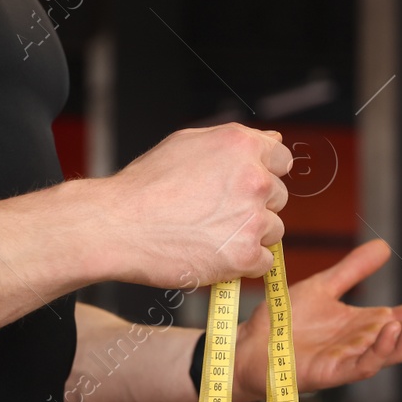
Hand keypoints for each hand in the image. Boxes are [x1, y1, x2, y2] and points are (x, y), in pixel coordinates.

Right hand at [98, 123, 291, 287]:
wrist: (118, 226)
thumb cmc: (145, 186)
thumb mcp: (187, 143)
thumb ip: (234, 142)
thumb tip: (273, 137)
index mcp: (242, 146)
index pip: (283, 159)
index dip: (265, 172)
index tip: (245, 185)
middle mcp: (255, 179)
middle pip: (278, 197)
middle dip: (254, 205)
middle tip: (213, 212)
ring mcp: (253, 219)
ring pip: (272, 230)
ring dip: (249, 235)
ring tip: (209, 234)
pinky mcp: (246, 255)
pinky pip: (263, 261)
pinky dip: (243, 263)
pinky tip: (213, 254)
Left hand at [234, 239, 401, 397]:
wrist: (248, 347)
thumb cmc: (282, 323)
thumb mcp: (323, 286)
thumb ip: (354, 270)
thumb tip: (385, 247)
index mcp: (369, 324)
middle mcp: (367, 344)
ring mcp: (353, 360)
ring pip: (399, 350)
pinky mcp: (333, 374)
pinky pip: (365, 364)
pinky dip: (381, 348)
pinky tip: (390, 327)